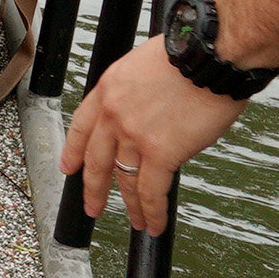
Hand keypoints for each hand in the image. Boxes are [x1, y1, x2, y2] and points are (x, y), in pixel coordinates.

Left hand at [60, 36, 247, 234]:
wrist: (208, 56)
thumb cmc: (188, 54)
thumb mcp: (143, 65)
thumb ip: (136, 93)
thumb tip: (147, 114)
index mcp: (108, 90)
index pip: (82, 127)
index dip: (74, 151)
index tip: (70, 167)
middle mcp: (114, 115)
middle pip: (97, 160)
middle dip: (93, 188)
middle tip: (91, 205)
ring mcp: (134, 136)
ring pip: (126, 180)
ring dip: (131, 205)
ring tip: (134, 221)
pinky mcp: (161, 153)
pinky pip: (152, 191)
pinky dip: (153, 211)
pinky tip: (154, 223)